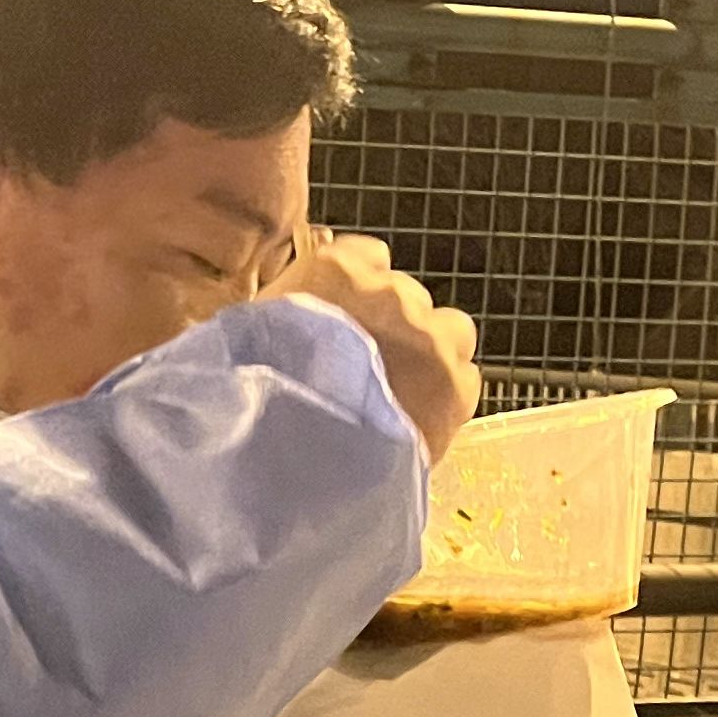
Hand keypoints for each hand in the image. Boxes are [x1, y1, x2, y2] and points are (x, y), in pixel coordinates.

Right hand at [265, 231, 479, 459]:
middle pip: (407, 296)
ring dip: (432, 352)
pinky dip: (447, 394)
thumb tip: (298, 317)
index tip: (347, 319)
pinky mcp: (457, 384)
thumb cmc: (255, 396)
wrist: (292, 461)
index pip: (367, 255)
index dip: (359, 291)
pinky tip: (415, 418)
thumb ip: (288, 313)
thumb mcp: (251, 337)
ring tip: (401, 393)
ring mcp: (430, 337)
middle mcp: (390, 292)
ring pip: (450, 329)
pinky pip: (465, 377)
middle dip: (393, 326)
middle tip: (368, 367)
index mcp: (334, 270)